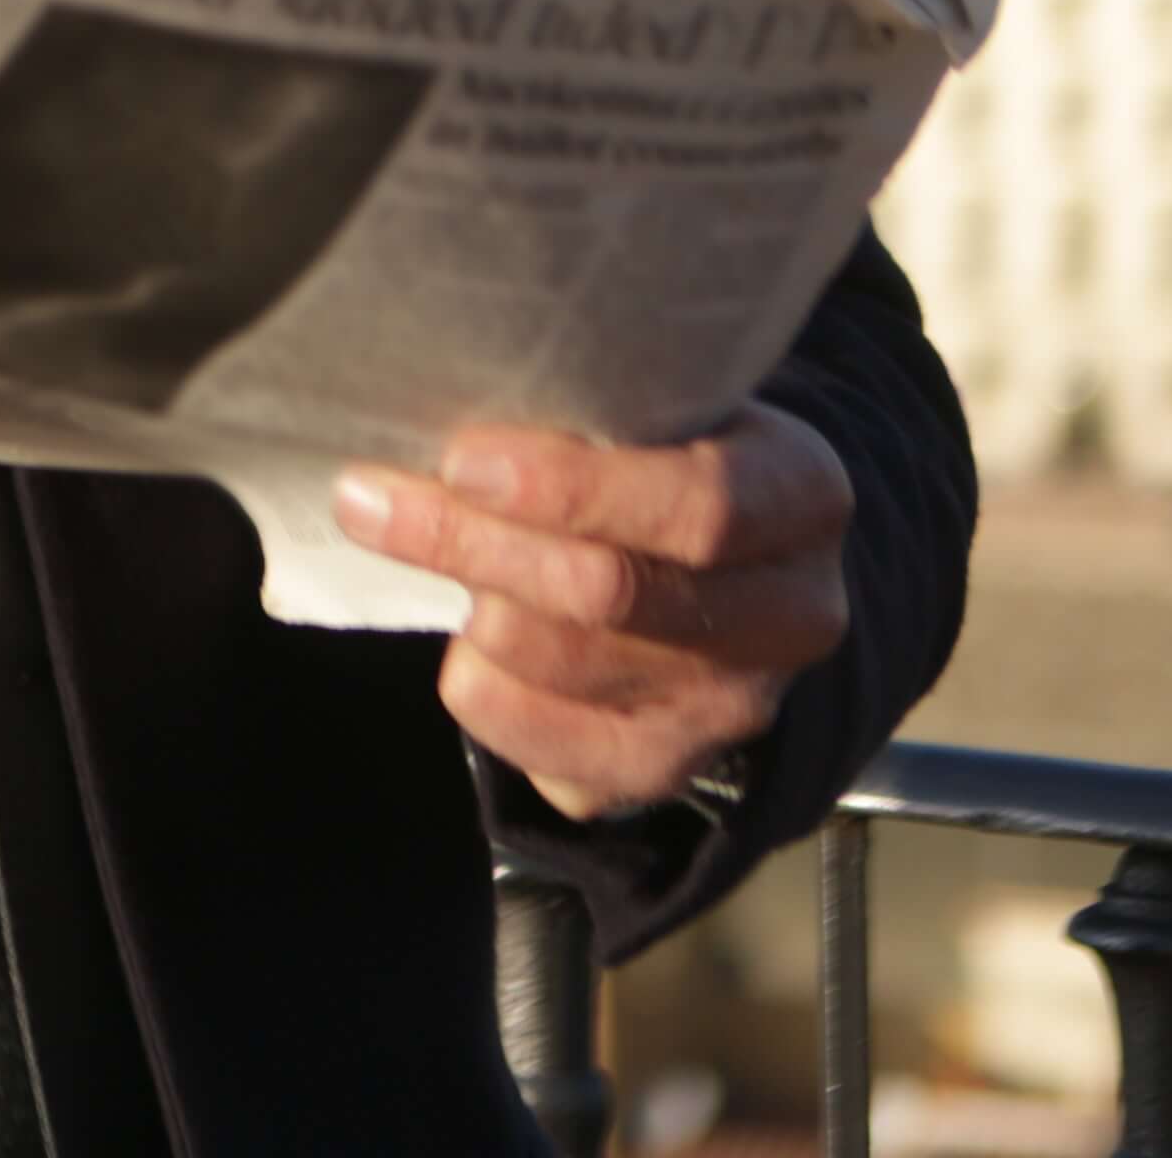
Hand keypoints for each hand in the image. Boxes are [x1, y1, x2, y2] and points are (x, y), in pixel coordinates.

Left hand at [331, 409, 850, 820]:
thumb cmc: (656, 454)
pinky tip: (461, 642)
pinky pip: (548, 752)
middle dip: (470, 541)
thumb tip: (435, 405)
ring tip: (407, 546)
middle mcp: (792, 614)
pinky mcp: (670, 767)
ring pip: (561, 666)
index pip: (701, 506)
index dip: (572, 488)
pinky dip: (482, 691)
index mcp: (803, 497)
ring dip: (464, 605)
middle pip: (610, 592)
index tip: (460, 459)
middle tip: (367, 498)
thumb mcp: (657, 406)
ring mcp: (737, 705)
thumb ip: (584, 406)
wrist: (719, 566)